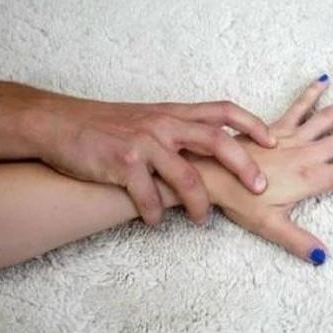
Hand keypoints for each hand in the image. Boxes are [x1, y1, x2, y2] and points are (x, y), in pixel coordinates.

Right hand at [33, 97, 276, 224]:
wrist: (59, 122)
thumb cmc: (107, 125)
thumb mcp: (150, 119)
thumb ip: (180, 131)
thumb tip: (213, 151)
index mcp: (174, 113)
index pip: (223, 111)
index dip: (252, 124)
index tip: (273, 141)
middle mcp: (164, 125)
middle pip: (217, 141)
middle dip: (244, 166)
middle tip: (259, 189)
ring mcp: (144, 143)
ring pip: (187, 177)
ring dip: (200, 204)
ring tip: (203, 221)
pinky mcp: (122, 164)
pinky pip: (148, 196)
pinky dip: (155, 213)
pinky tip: (156, 222)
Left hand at [183, 76, 332, 264]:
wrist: (210, 172)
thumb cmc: (238, 200)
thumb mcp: (269, 226)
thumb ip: (297, 240)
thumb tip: (321, 256)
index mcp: (311, 177)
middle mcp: (307, 153)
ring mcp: (292, 137)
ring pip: (329, 118)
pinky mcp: (276, 127)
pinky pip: (298, 107)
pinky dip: (311, 93)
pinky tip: (323, 79)